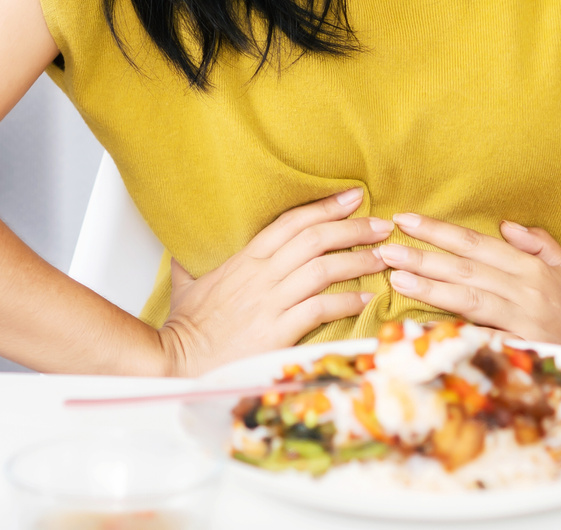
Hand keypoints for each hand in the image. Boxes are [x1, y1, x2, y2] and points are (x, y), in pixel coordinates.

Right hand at [158, 188, 390, 376]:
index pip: (291, 222)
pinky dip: (347, 302)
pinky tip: (366, 299)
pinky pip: (320, 309)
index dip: (325, 206)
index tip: (353, 197)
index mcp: (244, 259)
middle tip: (382, 226)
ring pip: (323, 270)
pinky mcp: (277, 332)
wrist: (176, 363)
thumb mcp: (187, 285)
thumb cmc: (185, 329)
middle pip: (315, 240)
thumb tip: (184, 252)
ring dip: (358, 261)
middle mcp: (260, 276)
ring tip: (384, 259)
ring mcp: (269, 303)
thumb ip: (192, 264)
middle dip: (353, 229)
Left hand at [376, 213, 560, 355]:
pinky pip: (479, 333)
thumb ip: (537, 243)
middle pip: (464, 268)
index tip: (406, 220)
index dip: (439, 231)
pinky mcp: (518, 345)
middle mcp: (522, 287)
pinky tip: (422, 322)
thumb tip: (506, 225)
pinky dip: (451, 326)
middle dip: (423, 256)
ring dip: (428, 287)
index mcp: (529, 266)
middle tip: (387, 248)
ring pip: (467, 298)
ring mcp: (520, 317)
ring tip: (396, 277)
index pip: (474, 242)